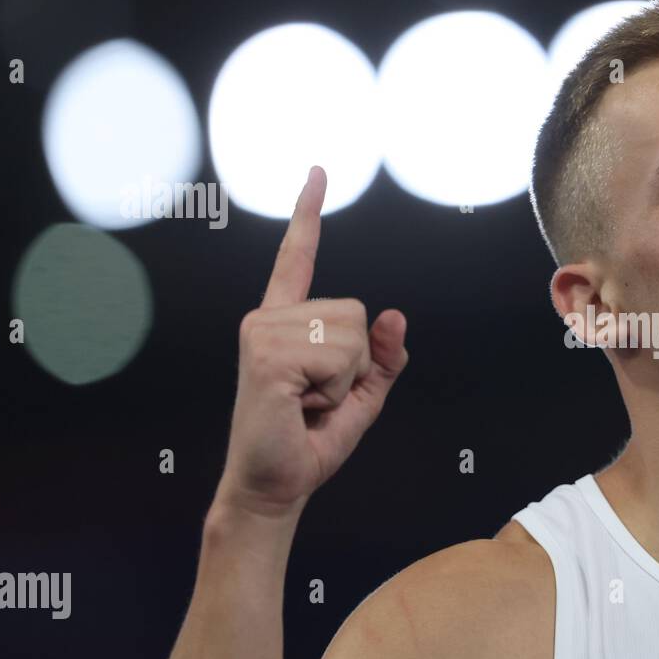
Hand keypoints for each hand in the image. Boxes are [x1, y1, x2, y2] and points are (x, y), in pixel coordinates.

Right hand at [214, 166, 408, 519]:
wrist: (276, 486)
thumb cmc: (310, 441)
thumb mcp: (362, 397)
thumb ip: (384, 358)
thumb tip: (397, 315)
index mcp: (287, 322)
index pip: (299, 258)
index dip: (308, 214)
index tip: (318, 172)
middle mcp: (268, 317)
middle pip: (358, 313)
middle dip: (356, 364)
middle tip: (315, 397)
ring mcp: (262, 331)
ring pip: (353, 333)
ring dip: (344, 379)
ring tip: (306, 402)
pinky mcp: (265, 353)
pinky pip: (339, 355)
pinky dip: (334, 389)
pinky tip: (299, 405)